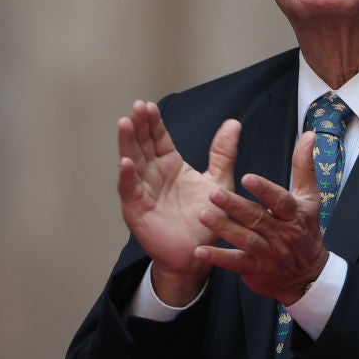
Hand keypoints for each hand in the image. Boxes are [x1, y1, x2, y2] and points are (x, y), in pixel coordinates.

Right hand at [117, 100, 239, 304]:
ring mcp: (143, 191)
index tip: (149, 105)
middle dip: (139, 126)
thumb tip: (233, 123)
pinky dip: (127, 177)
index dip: (153, 122)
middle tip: (137, 107)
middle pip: (142, 144)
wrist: (199, 253)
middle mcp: (153, 174)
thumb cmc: (206, 218)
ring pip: (132, 162)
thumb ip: (223, 153)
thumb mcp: (218, 181)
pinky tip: (126, 163)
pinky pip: (131, 190)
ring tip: (125, 124)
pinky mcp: (137, 209)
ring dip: (127, 144)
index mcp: (170, 165)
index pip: (158, 138)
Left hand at [194, 131, 327, 305]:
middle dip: (235, 206)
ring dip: (223, 228)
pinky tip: (200, 251)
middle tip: (213, 193)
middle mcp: (281, 233)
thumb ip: (304, 165)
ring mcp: (268, 253)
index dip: (264, 190)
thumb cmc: (305, 228)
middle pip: (257, 218)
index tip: (247, 178)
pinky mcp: (254, 269)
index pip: (280, 200)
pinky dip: (218, 258)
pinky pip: (235, 263)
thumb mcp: (309, 197)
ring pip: (244, 239)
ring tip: (203, 216)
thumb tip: (309, 135)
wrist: (307, 275)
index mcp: (294, 213)